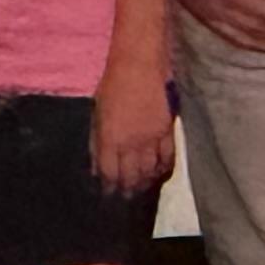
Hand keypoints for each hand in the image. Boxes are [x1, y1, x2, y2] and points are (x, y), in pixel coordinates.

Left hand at [91, 58, 177, 194]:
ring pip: (150, 171)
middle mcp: (131, 143)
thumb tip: (97, 167)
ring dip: (145, 183)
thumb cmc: (112, 86)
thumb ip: (98, 142)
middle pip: (131, 176)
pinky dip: (163, 170)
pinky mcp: (168, 131)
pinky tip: (159, 176)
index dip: (109, 187)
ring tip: (140, 191)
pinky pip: (168, 158)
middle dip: (127, 190)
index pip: (110, 173)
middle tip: (125, 199)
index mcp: (110, 138)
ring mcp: (151, 138)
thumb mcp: (97, 114)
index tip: (107, 194)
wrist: (139, 66)